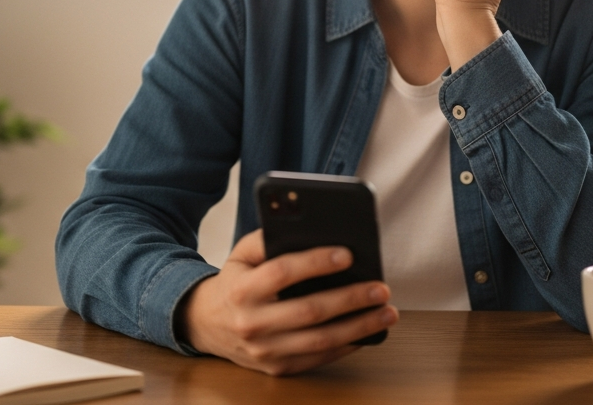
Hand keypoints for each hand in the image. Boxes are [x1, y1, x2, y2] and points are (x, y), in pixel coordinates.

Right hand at [179, 230, 398, 375]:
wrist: (205, 324)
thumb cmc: (235, 283)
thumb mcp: (241, 254)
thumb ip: (267, 238)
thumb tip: (304, 225)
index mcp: (243, 289)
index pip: (282, 273)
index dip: (316, 262)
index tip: (348, 254)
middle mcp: (252, 323)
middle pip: (309, 311)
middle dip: (351, 298)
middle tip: (381, 288)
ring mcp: (264, 350)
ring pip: (320, 340)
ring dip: (359, 327)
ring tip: (386, 312)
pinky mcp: (276, 368)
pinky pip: (318, 358)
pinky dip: (347, 346)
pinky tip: (368, 331)